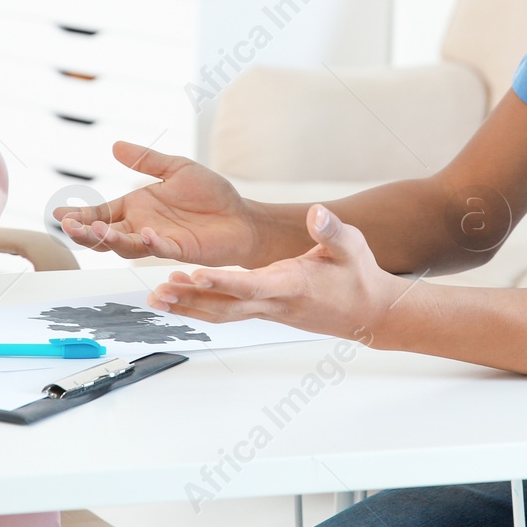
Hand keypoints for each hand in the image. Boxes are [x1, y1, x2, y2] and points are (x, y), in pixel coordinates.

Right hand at [54, 141, 263, 266]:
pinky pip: (159, 248)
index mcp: (136, 207)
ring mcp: (158, 240)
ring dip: (110, 239)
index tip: (58, 213)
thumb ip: (146, 160)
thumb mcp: (176, 168)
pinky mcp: (179, 250)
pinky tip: (144, 233)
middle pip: (104, 234)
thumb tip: (115, 145)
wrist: (241, 216)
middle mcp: (141, 226)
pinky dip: (150, 242)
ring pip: (125, 246)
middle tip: (69, 226)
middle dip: (85, 231)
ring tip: (97, 229)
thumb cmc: (210, 194)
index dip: (80, 214)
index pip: (101, 212)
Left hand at [144, 204, 404, 343]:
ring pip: (222, 313)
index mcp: (291, 285)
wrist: (369, 312)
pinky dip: (202, 308)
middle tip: (158, 292)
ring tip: (157, 298)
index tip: (193, 275)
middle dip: (191, 300)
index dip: (221, 282)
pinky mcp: (266, 312)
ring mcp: (268, 311)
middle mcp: (274, 303)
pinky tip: (182, 300)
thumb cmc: (358, 277)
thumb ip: (331, 230)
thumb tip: (317, 213)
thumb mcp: (351, 246)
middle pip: (225, 306)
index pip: (250, 285)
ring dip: (189, 307)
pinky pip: (228, 312)